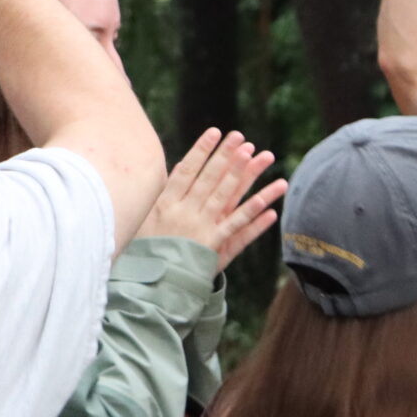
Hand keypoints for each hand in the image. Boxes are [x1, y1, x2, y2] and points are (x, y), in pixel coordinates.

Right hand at [136, 129, 285, 267]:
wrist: (147, 284)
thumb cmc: (145, 251)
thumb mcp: (145, 220)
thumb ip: (164, 196)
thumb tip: (176, 170)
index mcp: (166, 204)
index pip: (186, 170)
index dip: (201, 150)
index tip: (214, 132)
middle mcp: (183, 211)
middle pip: (209, 177)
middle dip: (225, 155)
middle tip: (240, 136)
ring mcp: (199, 227)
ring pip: (226, 195)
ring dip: (243, 174)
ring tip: (257, 155)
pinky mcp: (213, 245)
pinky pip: (237, 226)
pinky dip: (253, 213)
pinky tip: (271, 204)